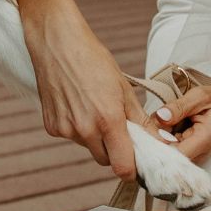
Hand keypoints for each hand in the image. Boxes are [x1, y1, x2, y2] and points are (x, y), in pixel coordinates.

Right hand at [24, 9, 148, 178]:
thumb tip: (159, 141)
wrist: (57, 42)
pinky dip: (78, 128)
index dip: (133, 168)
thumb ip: (140, 120)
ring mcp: (65, 129)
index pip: (123, 167)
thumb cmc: (93, 59)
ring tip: (94, 108)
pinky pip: (72, 137)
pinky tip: (78, 105)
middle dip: (115, 150)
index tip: (137, 159)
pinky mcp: (51, 127)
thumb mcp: (123, 88)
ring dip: (96, 138)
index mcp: (107, 120)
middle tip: (118, 126)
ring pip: (89, 148)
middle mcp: (84, 130)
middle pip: (106, 160)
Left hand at [156, 82, 210, 163]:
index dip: (158, 145)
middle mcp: (197, 154)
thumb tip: (160, 116)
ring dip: (158, 135)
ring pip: (164, 151)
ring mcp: (191, 156)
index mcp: (203, 141)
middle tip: (156, 118)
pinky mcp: (185, 153)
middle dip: (155, 137)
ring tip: (167, 118)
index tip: (149, 130)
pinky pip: (166, 147)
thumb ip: (180, 107)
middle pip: (166, 155)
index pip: (175, 155)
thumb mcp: (200, 97)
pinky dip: (162, 135)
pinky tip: (167, 124)